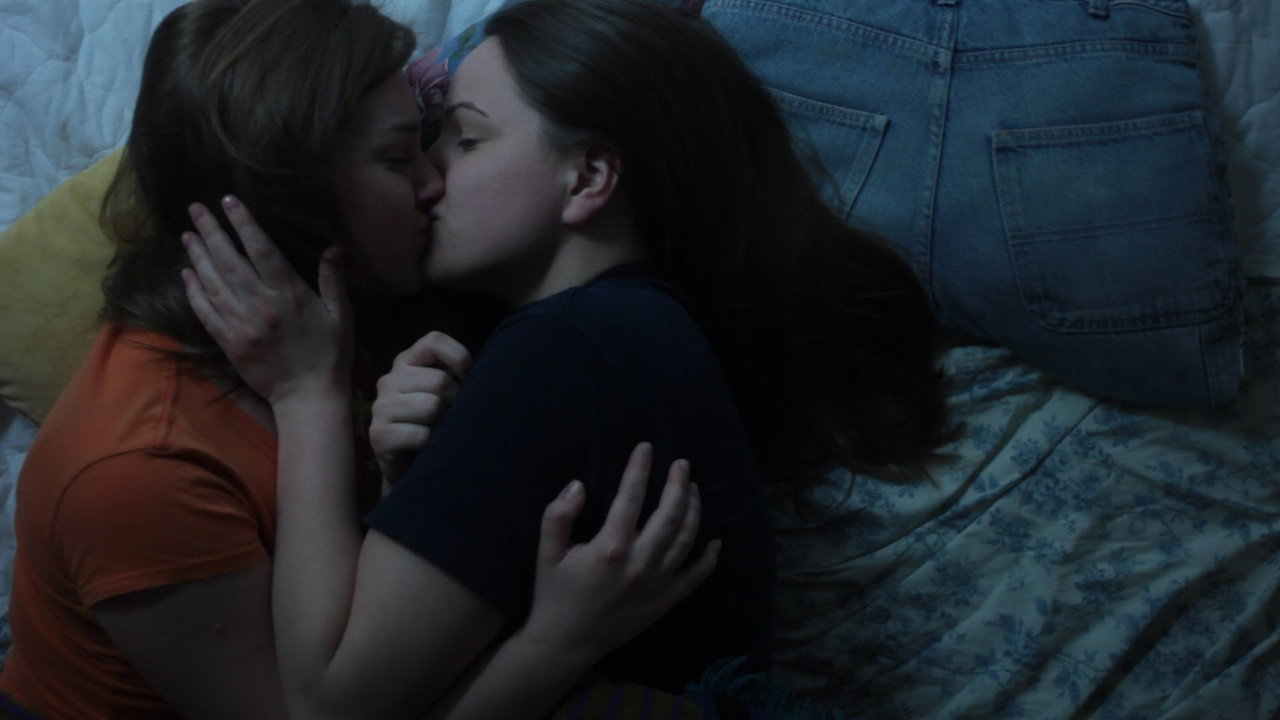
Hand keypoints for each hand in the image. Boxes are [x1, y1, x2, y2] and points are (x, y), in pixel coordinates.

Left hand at [180, 196, 352, 404]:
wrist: (308, 395)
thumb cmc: (330, 353)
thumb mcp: (341, 314)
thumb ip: (333, 280)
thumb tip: (333, 247)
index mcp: (290, 295)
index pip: (262, 250)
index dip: (244, 224)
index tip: (228, 201)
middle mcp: (262, 305)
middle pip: (230, 261)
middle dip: (212, 231)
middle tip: (195, 208)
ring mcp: (242, 325)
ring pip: (214, 283)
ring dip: (198, 256)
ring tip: (187, 233)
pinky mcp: (229, 343)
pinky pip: (206, 312)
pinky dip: (194, 291)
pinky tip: (187, 273)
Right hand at [370, 331, 472, 483]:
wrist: (410, 467)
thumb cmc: (434, 424)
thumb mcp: (444, 393)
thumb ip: (455, 375)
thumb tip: (483, 371)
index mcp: (406, 362)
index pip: (434, 341)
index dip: (459, 358)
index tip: (467, 380)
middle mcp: (390, 380)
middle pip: (440, 381)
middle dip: (455, 402)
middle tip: (451, 418)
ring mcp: (380, 407)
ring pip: (431, 406)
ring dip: (444, 424)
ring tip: (439, 432)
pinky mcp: (378, 434)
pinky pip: (421, 434)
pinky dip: (432, 444)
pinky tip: (427, 447)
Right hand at [525, 442, 718, 662]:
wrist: (565, 644)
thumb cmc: (554, 594)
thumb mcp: (547, 552)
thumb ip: (558, 515)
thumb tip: (578, 485)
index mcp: (610, 547)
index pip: (631, 498)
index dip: (639, 469)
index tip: (646, 448)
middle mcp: (639, 563)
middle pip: (669, 515)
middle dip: (678, 484)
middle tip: (682, 464)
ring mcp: (656, 583)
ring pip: (685, 539)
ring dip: (693, 510)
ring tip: (692, 489)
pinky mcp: (664, 601)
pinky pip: (695, 577)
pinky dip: (709, 558)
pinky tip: (715, 541)